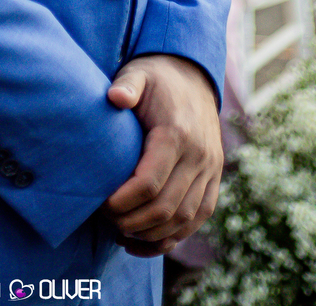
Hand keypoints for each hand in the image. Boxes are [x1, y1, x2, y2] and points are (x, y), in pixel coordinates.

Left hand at [103, 53, 222, 254]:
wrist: (193, 76)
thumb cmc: (157, 78)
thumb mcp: (139, 73)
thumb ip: (127, 84)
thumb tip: (115, 97)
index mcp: (178, 134)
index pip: (149, 183)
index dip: (123, 201)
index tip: (101, 204)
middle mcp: (200, 156)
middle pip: (165, 208)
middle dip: (132, 222)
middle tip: (107, 220)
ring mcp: (210, 170)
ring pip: (183, 220)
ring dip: (151, 235)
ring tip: (122, 233)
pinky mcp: (214, 179)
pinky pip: (198, 219)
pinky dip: (173, 237)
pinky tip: (145, 241)